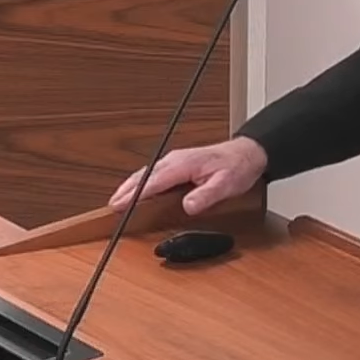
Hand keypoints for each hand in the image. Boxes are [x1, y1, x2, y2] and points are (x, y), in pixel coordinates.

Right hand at [107, 137, 267, 215]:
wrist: (247, 153)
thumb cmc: (237, 167)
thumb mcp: (225, 185)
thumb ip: (206, 196)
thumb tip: (188, 206)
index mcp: (183, 164)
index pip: (154, 181)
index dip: (135, 194)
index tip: (121, 204)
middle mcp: (175, 160)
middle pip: (144, 175)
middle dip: (126, 190)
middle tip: (112, 205)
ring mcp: (175, 160)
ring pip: (146, 173)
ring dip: (131, 185)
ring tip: (118, 199)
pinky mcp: (178, 164)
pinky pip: (154, 172)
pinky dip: (141, 181)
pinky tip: (137, 190)